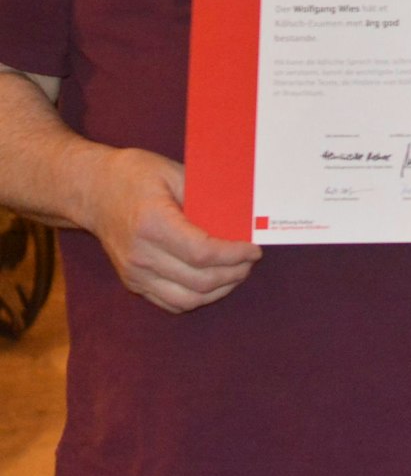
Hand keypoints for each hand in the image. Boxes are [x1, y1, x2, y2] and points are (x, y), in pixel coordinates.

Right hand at [84, 148, 259, 312]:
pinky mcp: (132, 282)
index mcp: (152, 224)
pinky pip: (170, 303)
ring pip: (187, 300)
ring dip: (219, 291)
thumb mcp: (173, 173)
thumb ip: (206, 196)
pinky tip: (215, 283)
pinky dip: (198, 298)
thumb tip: (242, 215)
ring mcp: (134, 273)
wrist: (91, 191)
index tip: (254, 249)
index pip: (202, 253)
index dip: (234, 255)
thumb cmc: (133, 175)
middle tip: (250, 260)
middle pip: (199, 281)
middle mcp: (141, 255)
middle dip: (234, 273)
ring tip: (237, 272)